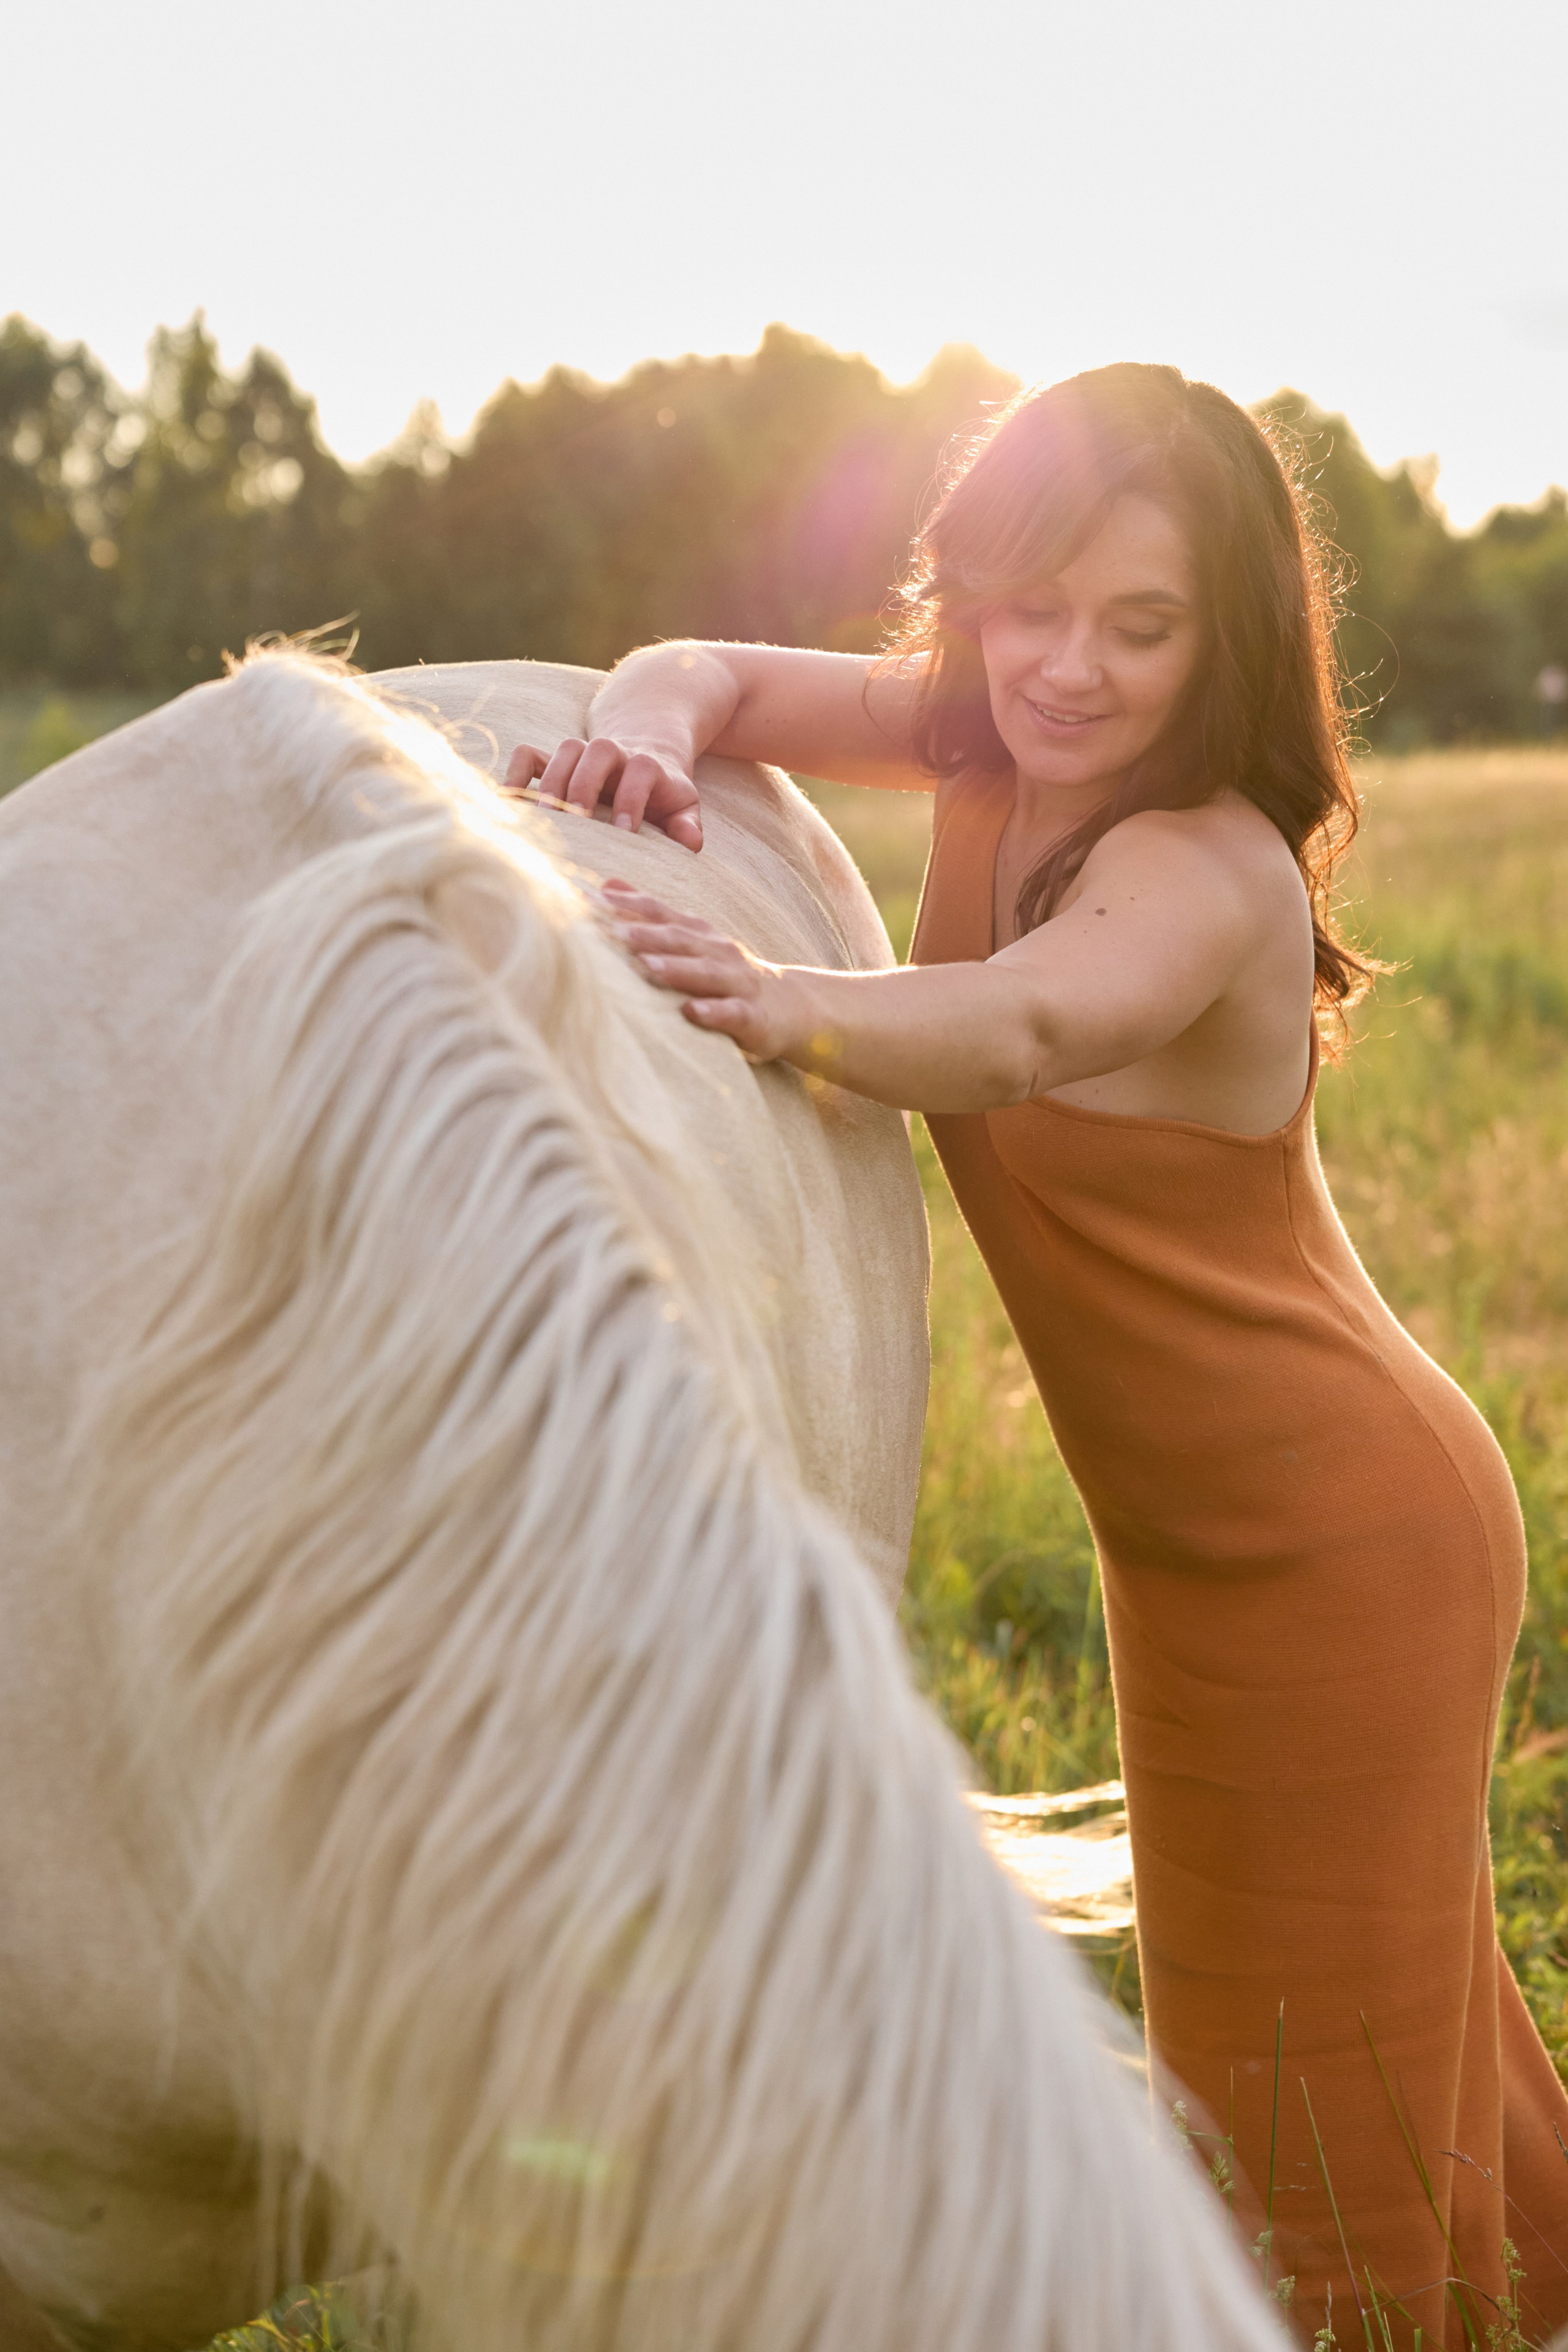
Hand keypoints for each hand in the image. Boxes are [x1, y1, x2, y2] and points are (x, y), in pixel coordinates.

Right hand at [505, 736, 702, 851]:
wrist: (642, 757)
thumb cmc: (662, 794)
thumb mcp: (683, 807)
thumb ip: (688, 825)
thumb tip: (689, 844)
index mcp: (648, 764)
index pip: (642, 770)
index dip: (632, 798)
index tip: (625, 832)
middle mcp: (613, 753)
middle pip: (598, 751)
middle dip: (586, 785)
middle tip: (578, 823)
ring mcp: (580, 753)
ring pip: (564, 751)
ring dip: (552, 783)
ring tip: (543, 819)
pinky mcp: (553, 760)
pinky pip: (528, 755)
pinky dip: (515, 774)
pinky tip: (509, 803)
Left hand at [601, 880, 806, 1060]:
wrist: (791, 1006)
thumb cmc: (728, 976)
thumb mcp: (693, 942)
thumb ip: (653, 916)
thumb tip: (608, 883)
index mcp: (700, 935)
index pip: (661, 914)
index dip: (630, 904)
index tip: (593, 898)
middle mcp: (718, 952)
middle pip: (680, 940)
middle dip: (646, 935)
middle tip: (611, 933)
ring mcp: (737, 983)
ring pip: (705, 973)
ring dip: (675, 969)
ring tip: (647, 967)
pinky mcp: (752, 1016)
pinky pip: (732, 1013)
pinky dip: (712, 1012)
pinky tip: (691, 1012)